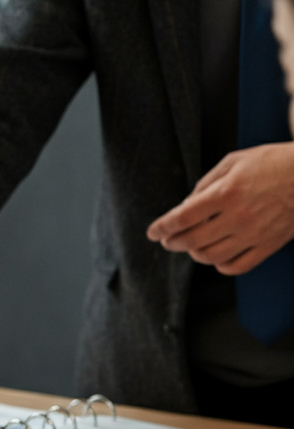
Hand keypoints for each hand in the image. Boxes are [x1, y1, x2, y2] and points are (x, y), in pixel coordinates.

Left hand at [146, 143, 293, 273]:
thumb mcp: (235, 161)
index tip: (152, 232)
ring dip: (194, 254)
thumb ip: (206, 183)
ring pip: (210, 257)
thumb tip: (185, 206)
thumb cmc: (274, 162)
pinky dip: (220, 265)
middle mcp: (238, 216)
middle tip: (167, 239)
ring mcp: (254, 234)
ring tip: (191, 245)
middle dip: (173, 242)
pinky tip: (216, 256)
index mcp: (227, 193)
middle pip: (192, 241)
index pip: (182, 217)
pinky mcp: (269, 245)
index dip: (162, 227)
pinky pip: (236, 266)